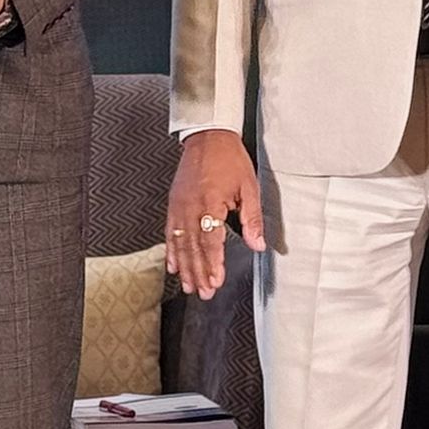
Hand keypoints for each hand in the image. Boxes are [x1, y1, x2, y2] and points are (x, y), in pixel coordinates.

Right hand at [165, 129, 265, 299]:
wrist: (207, 136)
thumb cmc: (230, 159)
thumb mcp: (249, 187)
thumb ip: (252, 218)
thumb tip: (258, 245)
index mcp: (210, 202)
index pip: (210, 241)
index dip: (213, 264)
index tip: (215, 282)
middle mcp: (191, 206)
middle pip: (193, 246)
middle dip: (198, 272)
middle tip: (203, 292)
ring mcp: (179, 205)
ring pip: (180, 242)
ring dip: (184, 266)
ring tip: (188, 286)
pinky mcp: (174, 203)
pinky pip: (170, 231)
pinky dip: (171, 250)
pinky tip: (173, 264)